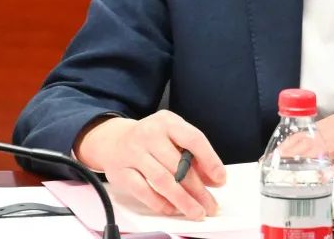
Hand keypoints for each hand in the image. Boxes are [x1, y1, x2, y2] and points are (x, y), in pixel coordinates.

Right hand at [75, 110, 225, 219]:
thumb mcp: (173, 135)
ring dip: (182, 200)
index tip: (220, 178)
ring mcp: (133, 153)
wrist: (113, 139)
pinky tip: (173, 209)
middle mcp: (149, 135)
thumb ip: (193, 155)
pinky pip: (144, 192)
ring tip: (196, 211)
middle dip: (198, 189)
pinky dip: (161, 203)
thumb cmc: (150, 138)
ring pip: (162, 181)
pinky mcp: (121, 172)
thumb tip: (213, 179)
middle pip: (178, 165)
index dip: (210, 160)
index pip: (193, 139)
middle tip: (210, 204)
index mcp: (167, 122)